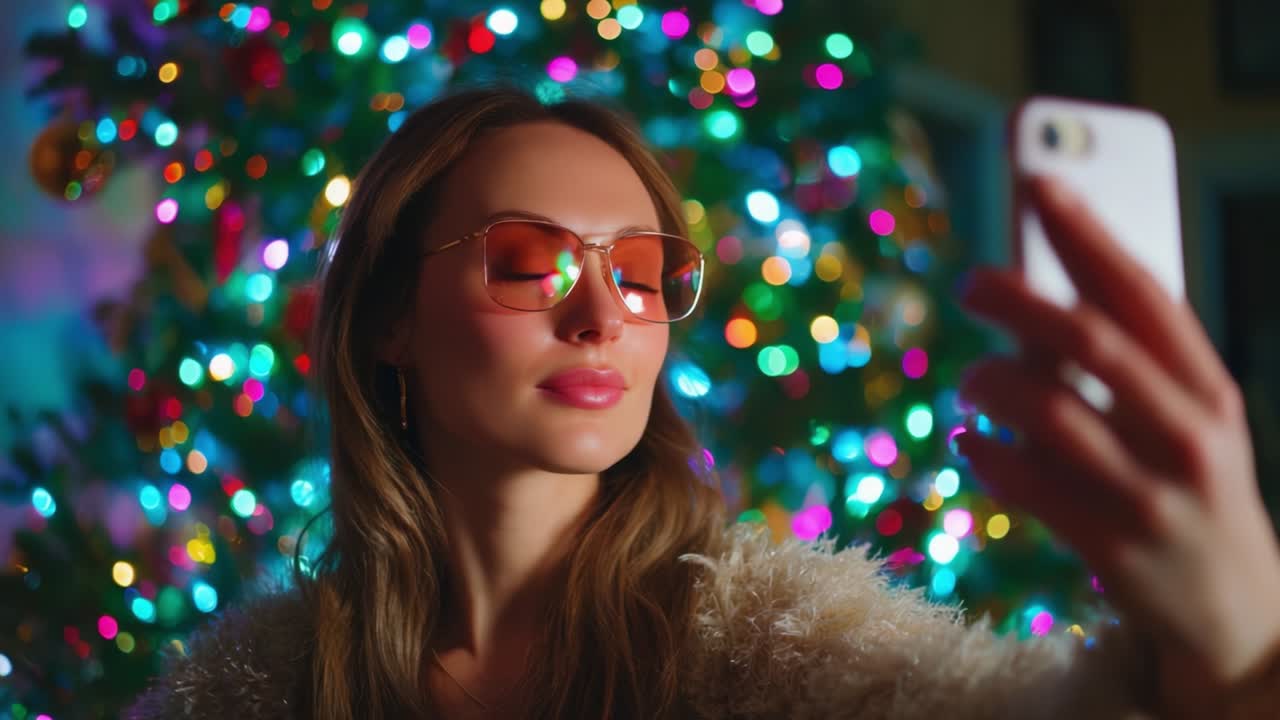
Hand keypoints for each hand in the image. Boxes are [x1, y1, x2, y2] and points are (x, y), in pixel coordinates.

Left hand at [954, 176, 1279, 717]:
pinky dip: (987, 455)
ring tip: (972, 378)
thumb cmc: (1190, 485)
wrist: (1234, 609)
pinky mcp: (1112, 547)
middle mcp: (1191, 434)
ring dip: (994, 384)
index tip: (1037, 183)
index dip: (1088, 233)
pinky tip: (971, 442)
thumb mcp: (1184, 418)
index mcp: (1210, 388)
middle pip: (1092, 342)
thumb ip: (1126, 363)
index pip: (1145, 292)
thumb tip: (1033, 290)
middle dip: (1022, 300)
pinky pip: (1029, 485)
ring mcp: (1154, 494)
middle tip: (970, 283)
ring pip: (1052, 413)